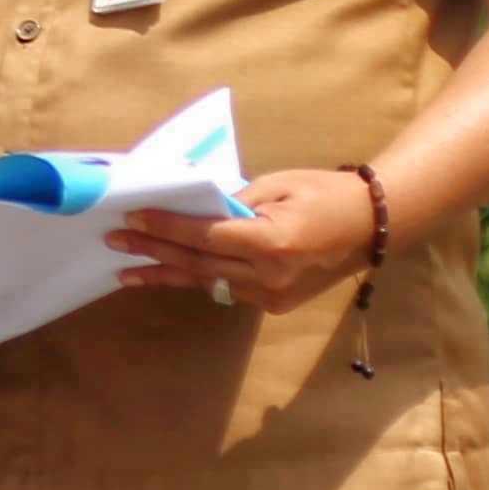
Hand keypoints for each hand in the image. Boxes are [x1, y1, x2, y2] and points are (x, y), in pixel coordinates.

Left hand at [114, 167, 379, 312]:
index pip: (203, 237)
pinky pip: (228, 289)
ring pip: (208, 282)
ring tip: (127, 270)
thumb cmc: (325, 194)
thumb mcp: (276, 185)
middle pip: (198, 264)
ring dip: (167, 273)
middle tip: (114, 243)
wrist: (373, 225)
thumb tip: (193, 210)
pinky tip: (169, 273)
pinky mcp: (276, 304)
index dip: (164, 228)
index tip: (132, 219)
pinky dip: (199, 278)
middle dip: (153, 252)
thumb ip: (233, 202)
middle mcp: (269, 276)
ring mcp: (273, 296)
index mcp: (271, 243)